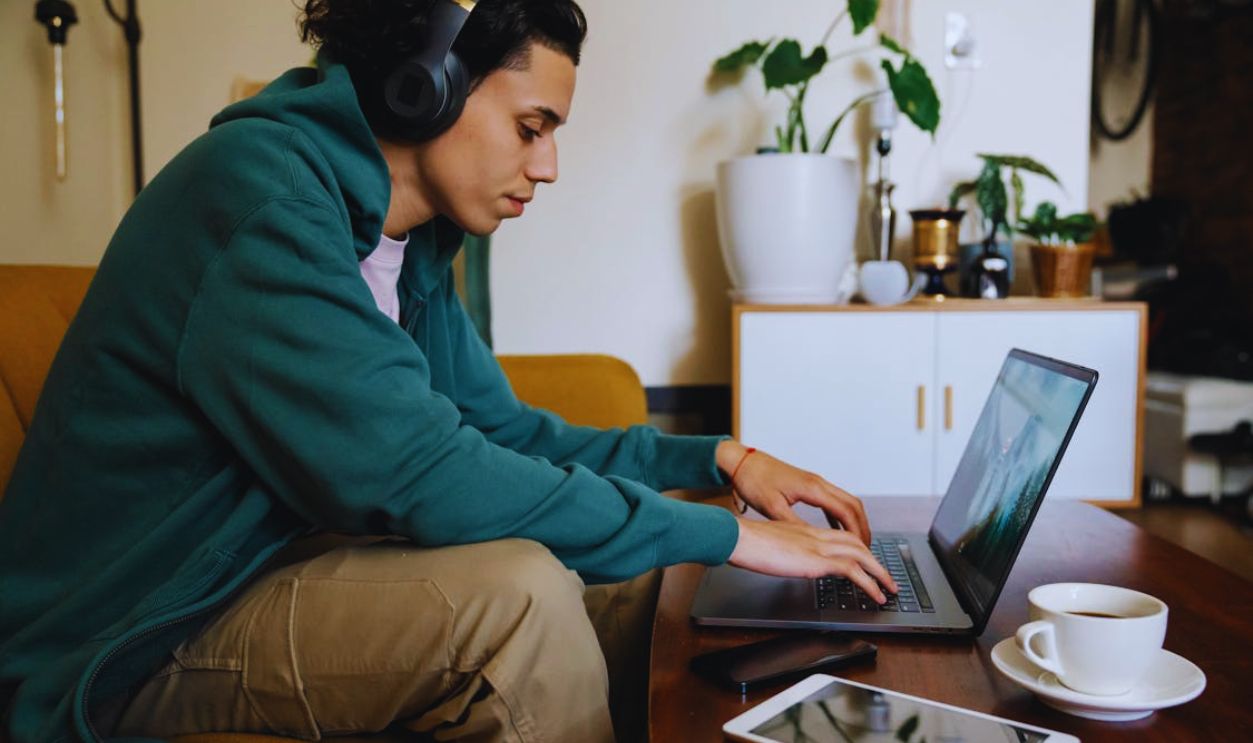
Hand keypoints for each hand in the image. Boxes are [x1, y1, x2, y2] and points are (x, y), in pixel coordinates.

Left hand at [717, 442, 871, 544]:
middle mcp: (818, 483)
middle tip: (867, 549)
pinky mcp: (808, 485)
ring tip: (856, 543)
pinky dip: (840, 516)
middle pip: (853, 505)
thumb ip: (793, 524)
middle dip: (863, 527)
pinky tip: (836, 530)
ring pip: (845, 501)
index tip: (862, 549)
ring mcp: (815, 483)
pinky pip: (832, 501)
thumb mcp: (772, 507)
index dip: (857, 531)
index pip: (846, 511)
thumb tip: (812, 542)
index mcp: (812, 488)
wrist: (743, 461)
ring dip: (854, 521)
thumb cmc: (754, 480)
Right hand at [728, 518, 896, 601]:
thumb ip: (783, 550)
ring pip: (861, 555)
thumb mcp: (769, 545)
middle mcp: (816, 536)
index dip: (857, 548)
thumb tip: (786, 561)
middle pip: (857, 543)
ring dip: (879, 573)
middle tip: (886, 577)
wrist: (739, 538)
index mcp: (805, 531)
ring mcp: (818, 546)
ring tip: (889, 589)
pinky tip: (875, 595)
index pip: (840, 536)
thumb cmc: (745, 542)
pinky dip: (870, 583)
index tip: (865, 561)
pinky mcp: (817, 560)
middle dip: (876, 560)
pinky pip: (853, 570)